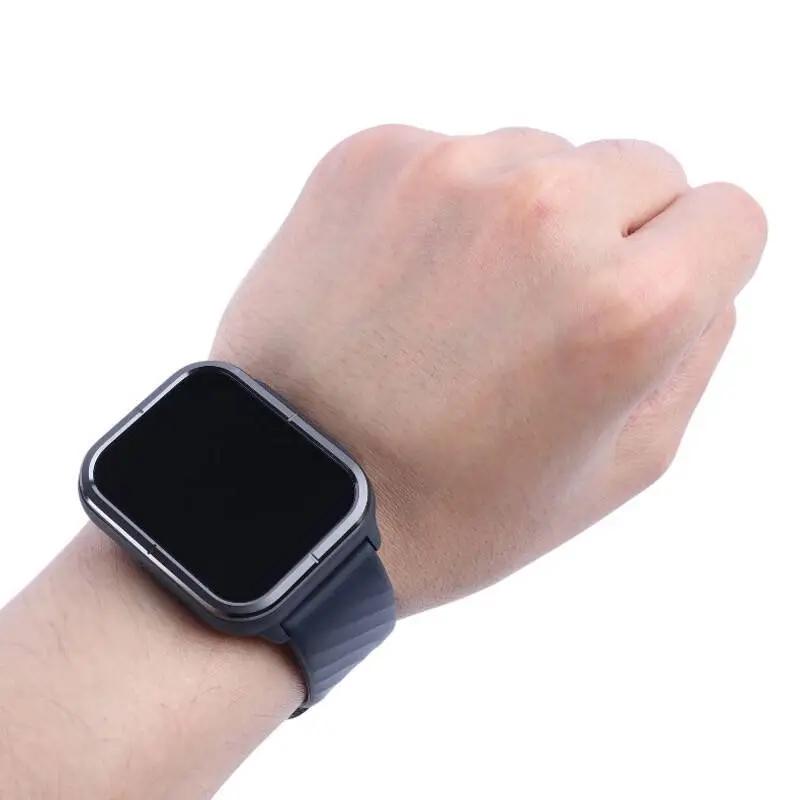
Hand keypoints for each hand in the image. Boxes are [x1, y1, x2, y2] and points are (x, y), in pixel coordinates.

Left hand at [212, 125, 765, 615]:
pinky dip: (447, 211)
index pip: (730, 217)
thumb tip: (703, 276)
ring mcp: (446, 173)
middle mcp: (542, 215)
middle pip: (645, 170)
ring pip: (547, 157)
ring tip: (462, 309)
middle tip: (543, 316)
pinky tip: (407, 286)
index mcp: (625, 306)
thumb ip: (695, 355)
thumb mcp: (618, 468)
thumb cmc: (455, 505)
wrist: (292, 495)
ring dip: (527, 219)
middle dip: (616, 236)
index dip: (696, 266)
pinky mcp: (368, 158)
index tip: (648, 300)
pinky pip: (456, 156)